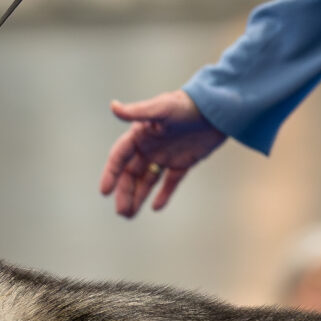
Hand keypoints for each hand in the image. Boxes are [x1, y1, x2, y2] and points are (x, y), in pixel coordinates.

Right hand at [98, 90, 225, 216]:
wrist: (216, 109)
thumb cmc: (186, 105)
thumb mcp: (161, 108)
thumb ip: (137, 112)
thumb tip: (113, 106)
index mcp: (140, 135)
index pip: (119, 157)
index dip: (111, 173)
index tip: (104, 192)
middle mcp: (149, 146)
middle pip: (131, 173)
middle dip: (124, 192)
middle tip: (121, 212)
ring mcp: (166, 155)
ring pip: (147, 180)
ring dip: (138, 196)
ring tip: (129, 215)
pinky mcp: (183, 162)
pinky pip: (170, 182)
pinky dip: (164, 194)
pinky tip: (156, 207)